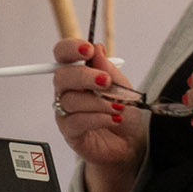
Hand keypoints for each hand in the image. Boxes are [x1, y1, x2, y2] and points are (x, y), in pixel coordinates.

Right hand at [51, 39, 146, 191]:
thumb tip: (98, 49)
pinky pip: (76, 120)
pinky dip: (98, 118)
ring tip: (117, 107)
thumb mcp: (123, 87)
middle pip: (62, 76)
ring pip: (71, 100)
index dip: (70, 48)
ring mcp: (66, 111)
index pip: (63, 55)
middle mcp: (68, 91)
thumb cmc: (123, 112)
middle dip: (84, 76)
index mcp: (79, 75)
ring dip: (98, 102)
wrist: (130, 143)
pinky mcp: (70, 131)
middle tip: (105, 81)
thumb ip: (109, 69)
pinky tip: (113, 119)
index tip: (88, 49)